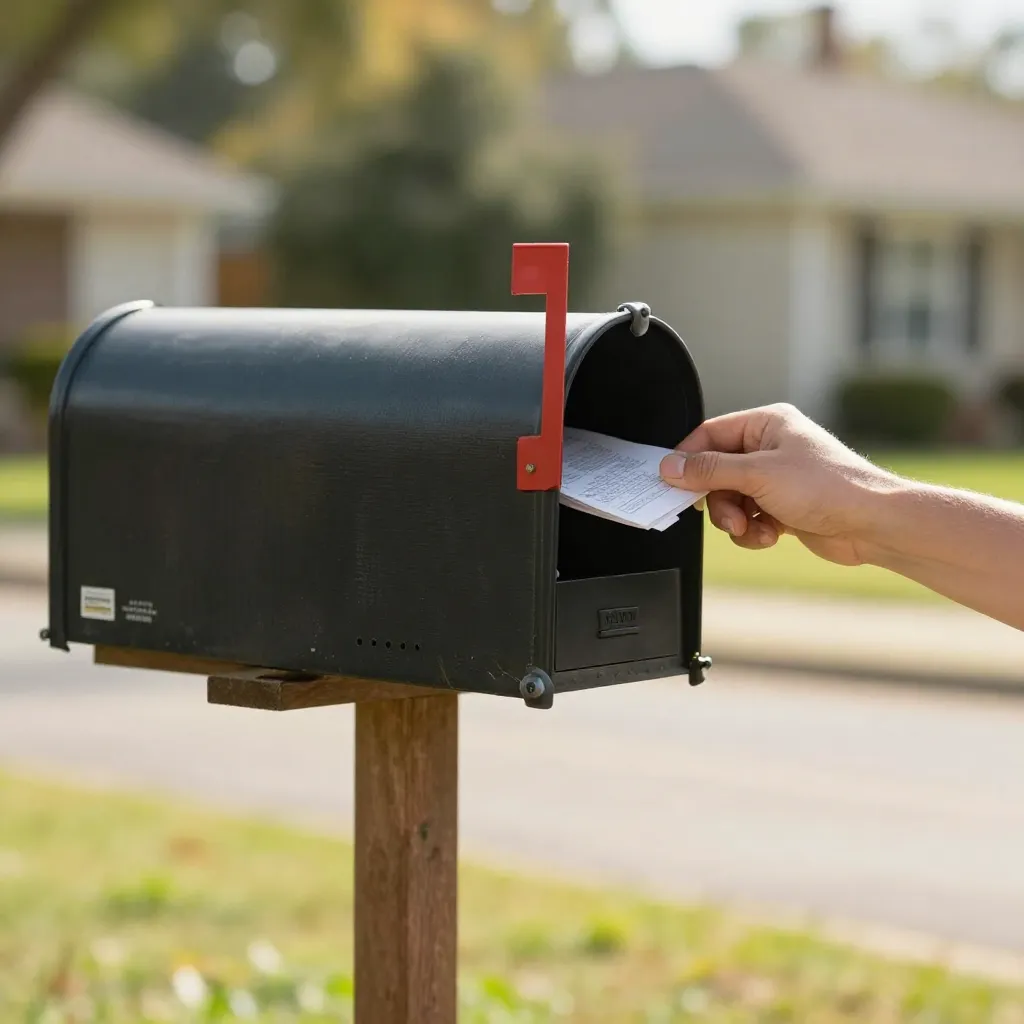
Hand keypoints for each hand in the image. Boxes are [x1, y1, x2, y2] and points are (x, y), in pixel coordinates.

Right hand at [659, 404, 894, 565]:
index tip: (671, 482)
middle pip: (717, 472)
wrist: (872, 524)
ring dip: (736, 520)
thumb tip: (670, 466)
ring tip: (752, 528)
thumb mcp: (758, 474)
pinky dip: (753, 531)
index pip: (710, 435)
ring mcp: (777, 479)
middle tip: (727, 516)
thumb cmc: (828, 488)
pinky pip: (749, 519)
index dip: (688, 460)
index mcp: (767, 424)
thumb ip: (709, 470)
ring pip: (731, 500)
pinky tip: (770, 535)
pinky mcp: (783, 507)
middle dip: (719, 500)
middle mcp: (771, 448)